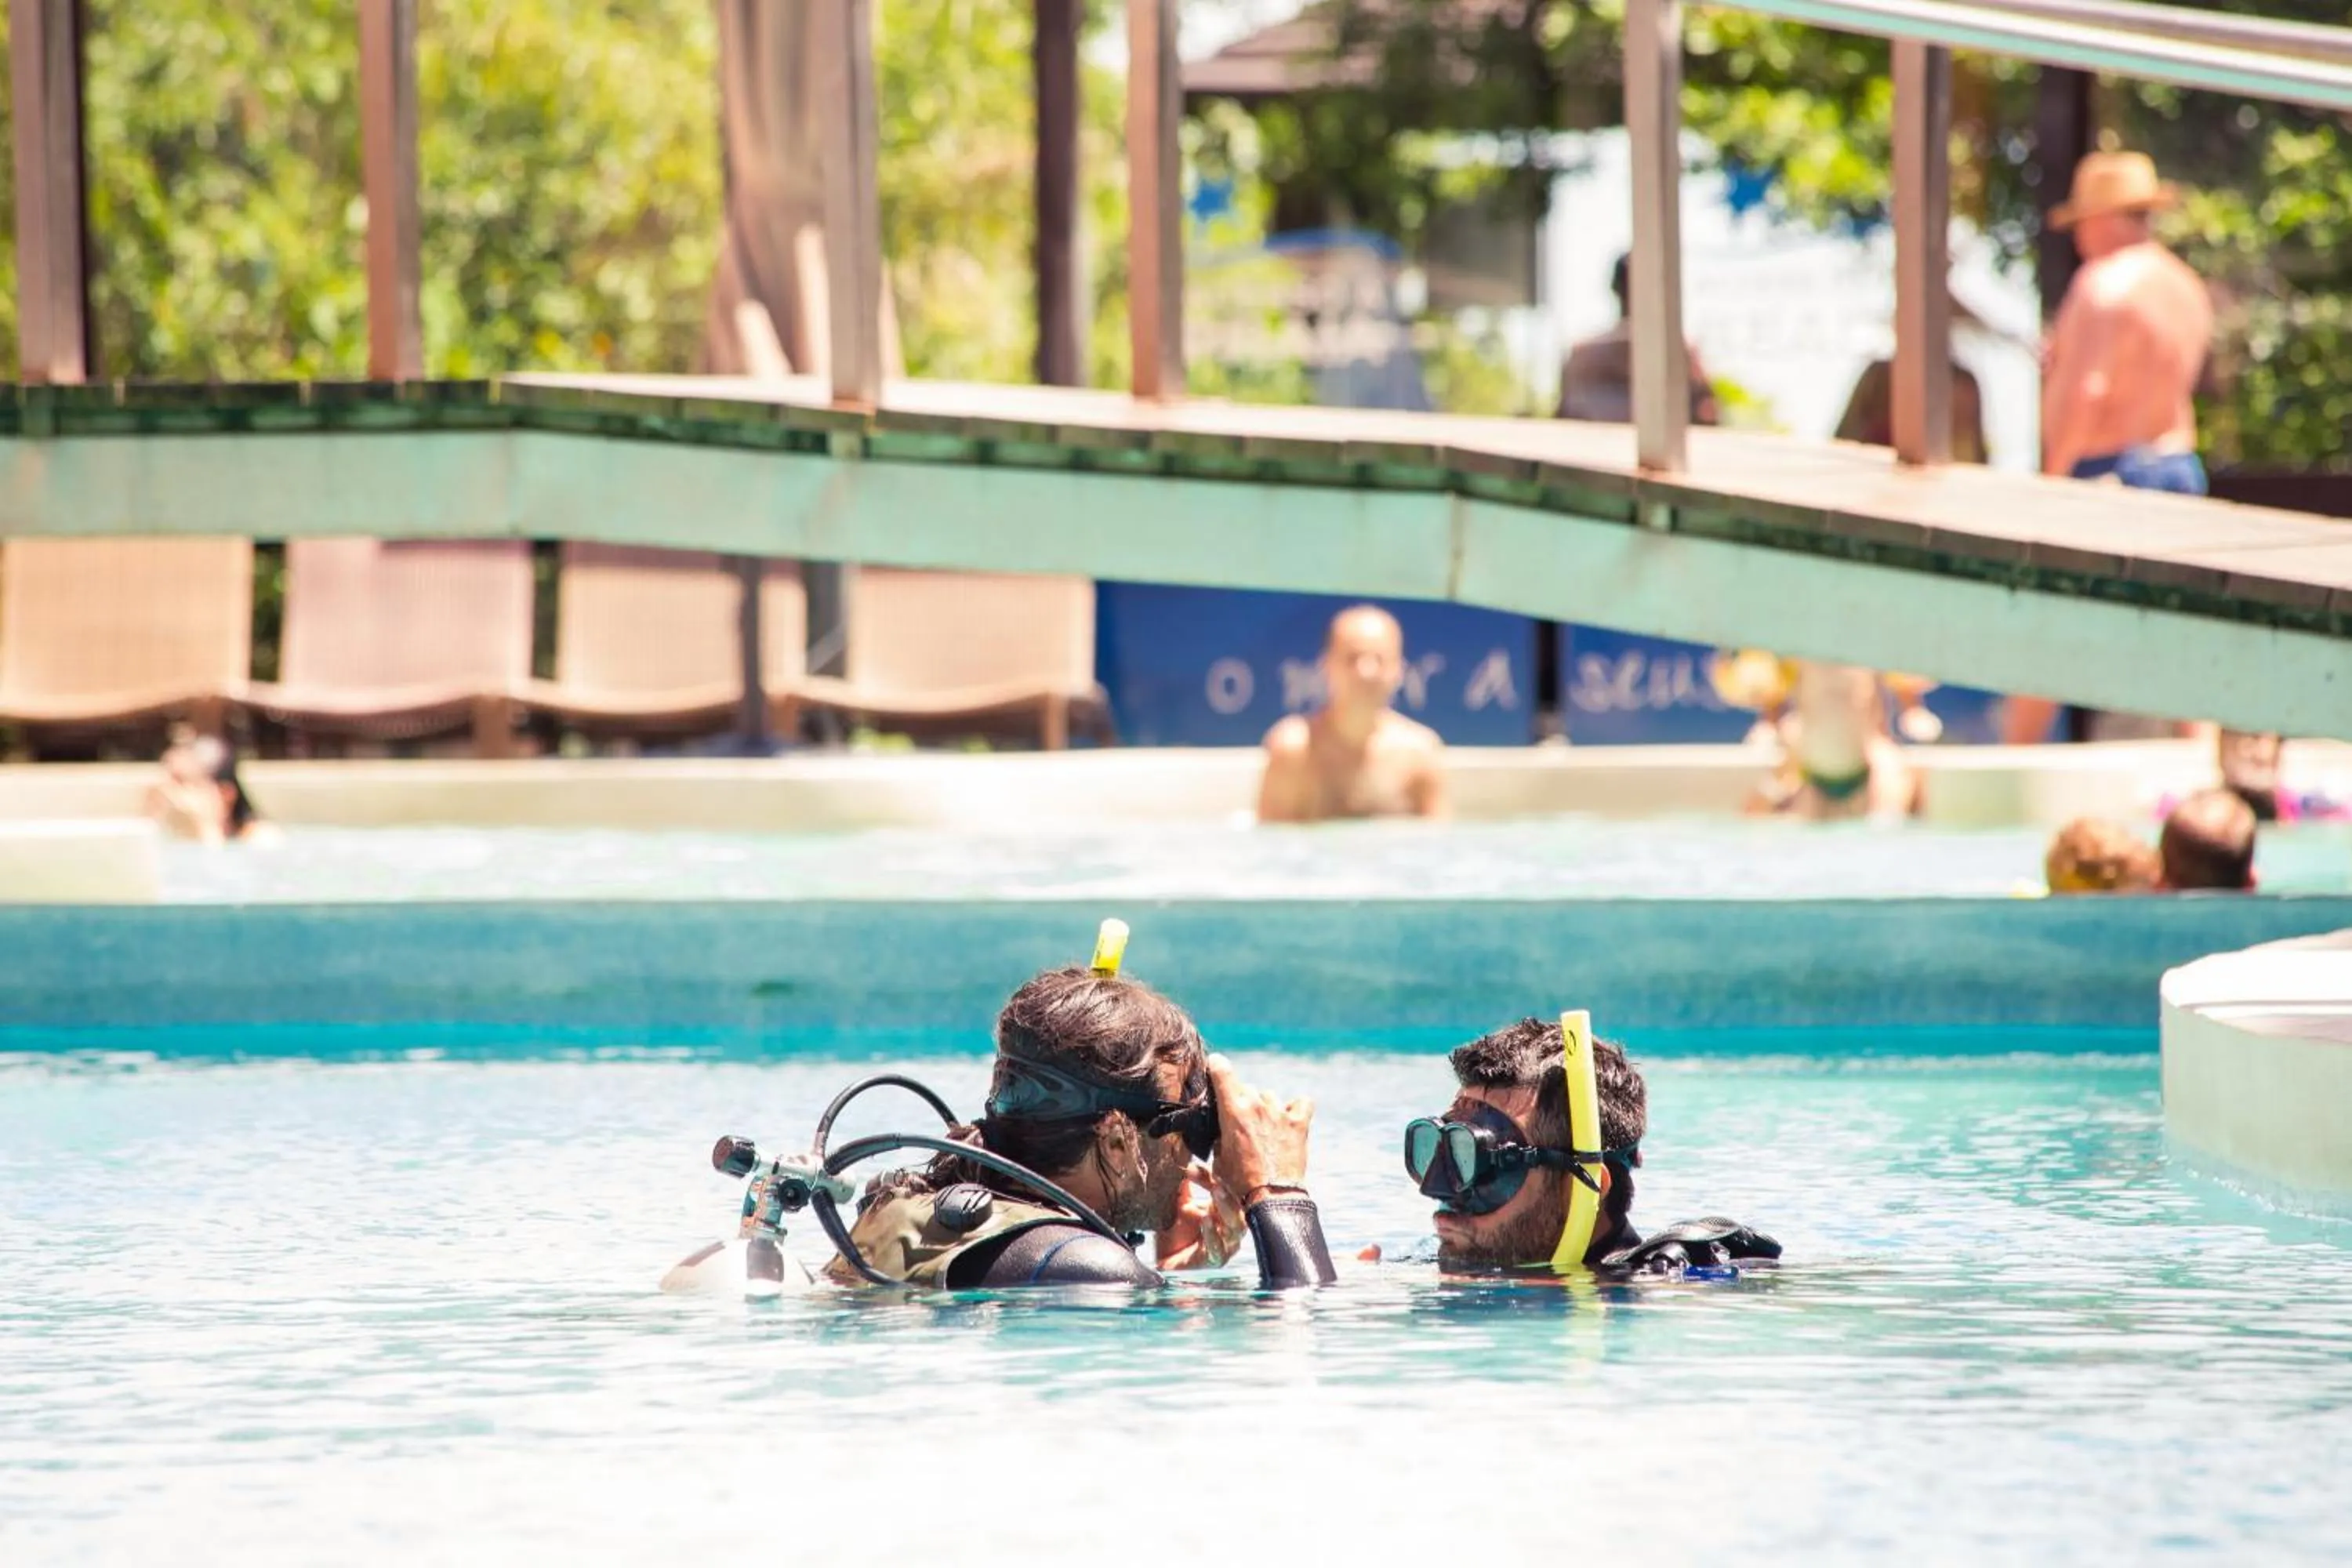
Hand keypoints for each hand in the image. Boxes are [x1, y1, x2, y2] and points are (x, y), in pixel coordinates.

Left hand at [1154, 1161, 1244, 1270]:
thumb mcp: (1179, 1204)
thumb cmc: (1176, 1233)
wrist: (1163, 1261)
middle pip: (1238, 1208)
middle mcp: (1228, 1227)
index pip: (1225, 1191)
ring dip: (1227, 1210)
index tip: (1192, 1168)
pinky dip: (1213, 1235)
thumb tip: (1186, 1162)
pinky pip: (1219, 1250)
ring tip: (1215, 1196)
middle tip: (1216, 1183)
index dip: (1211, 1178)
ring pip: (1236, 1227)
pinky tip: (1205, 1222)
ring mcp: (1225, 1245)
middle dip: (1228, 1194)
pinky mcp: (1215, 1261)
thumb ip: (1185, 1186)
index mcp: (1222, 1210)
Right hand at [1207, 1053, 1311, 1200]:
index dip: (1217, 1066)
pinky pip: (1301, 1103)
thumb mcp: (1218, 1159)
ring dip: (1265, 1107)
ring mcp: (1280, 1113)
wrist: (1272, 1198)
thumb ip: (1219, 1136)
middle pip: (1247, 1088)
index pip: (1222, 1071)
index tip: (1215, 1066)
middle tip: (1241, 1123)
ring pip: (1269, 1096)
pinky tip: (1289, 1119)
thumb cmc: (1241, 1183)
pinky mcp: (1299, 1123)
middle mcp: (1257, 1105)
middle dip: (1241, 1101)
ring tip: (1264, 1129)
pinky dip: (1295, 1108)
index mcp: (1233, 1110)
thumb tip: (1221, 1129)